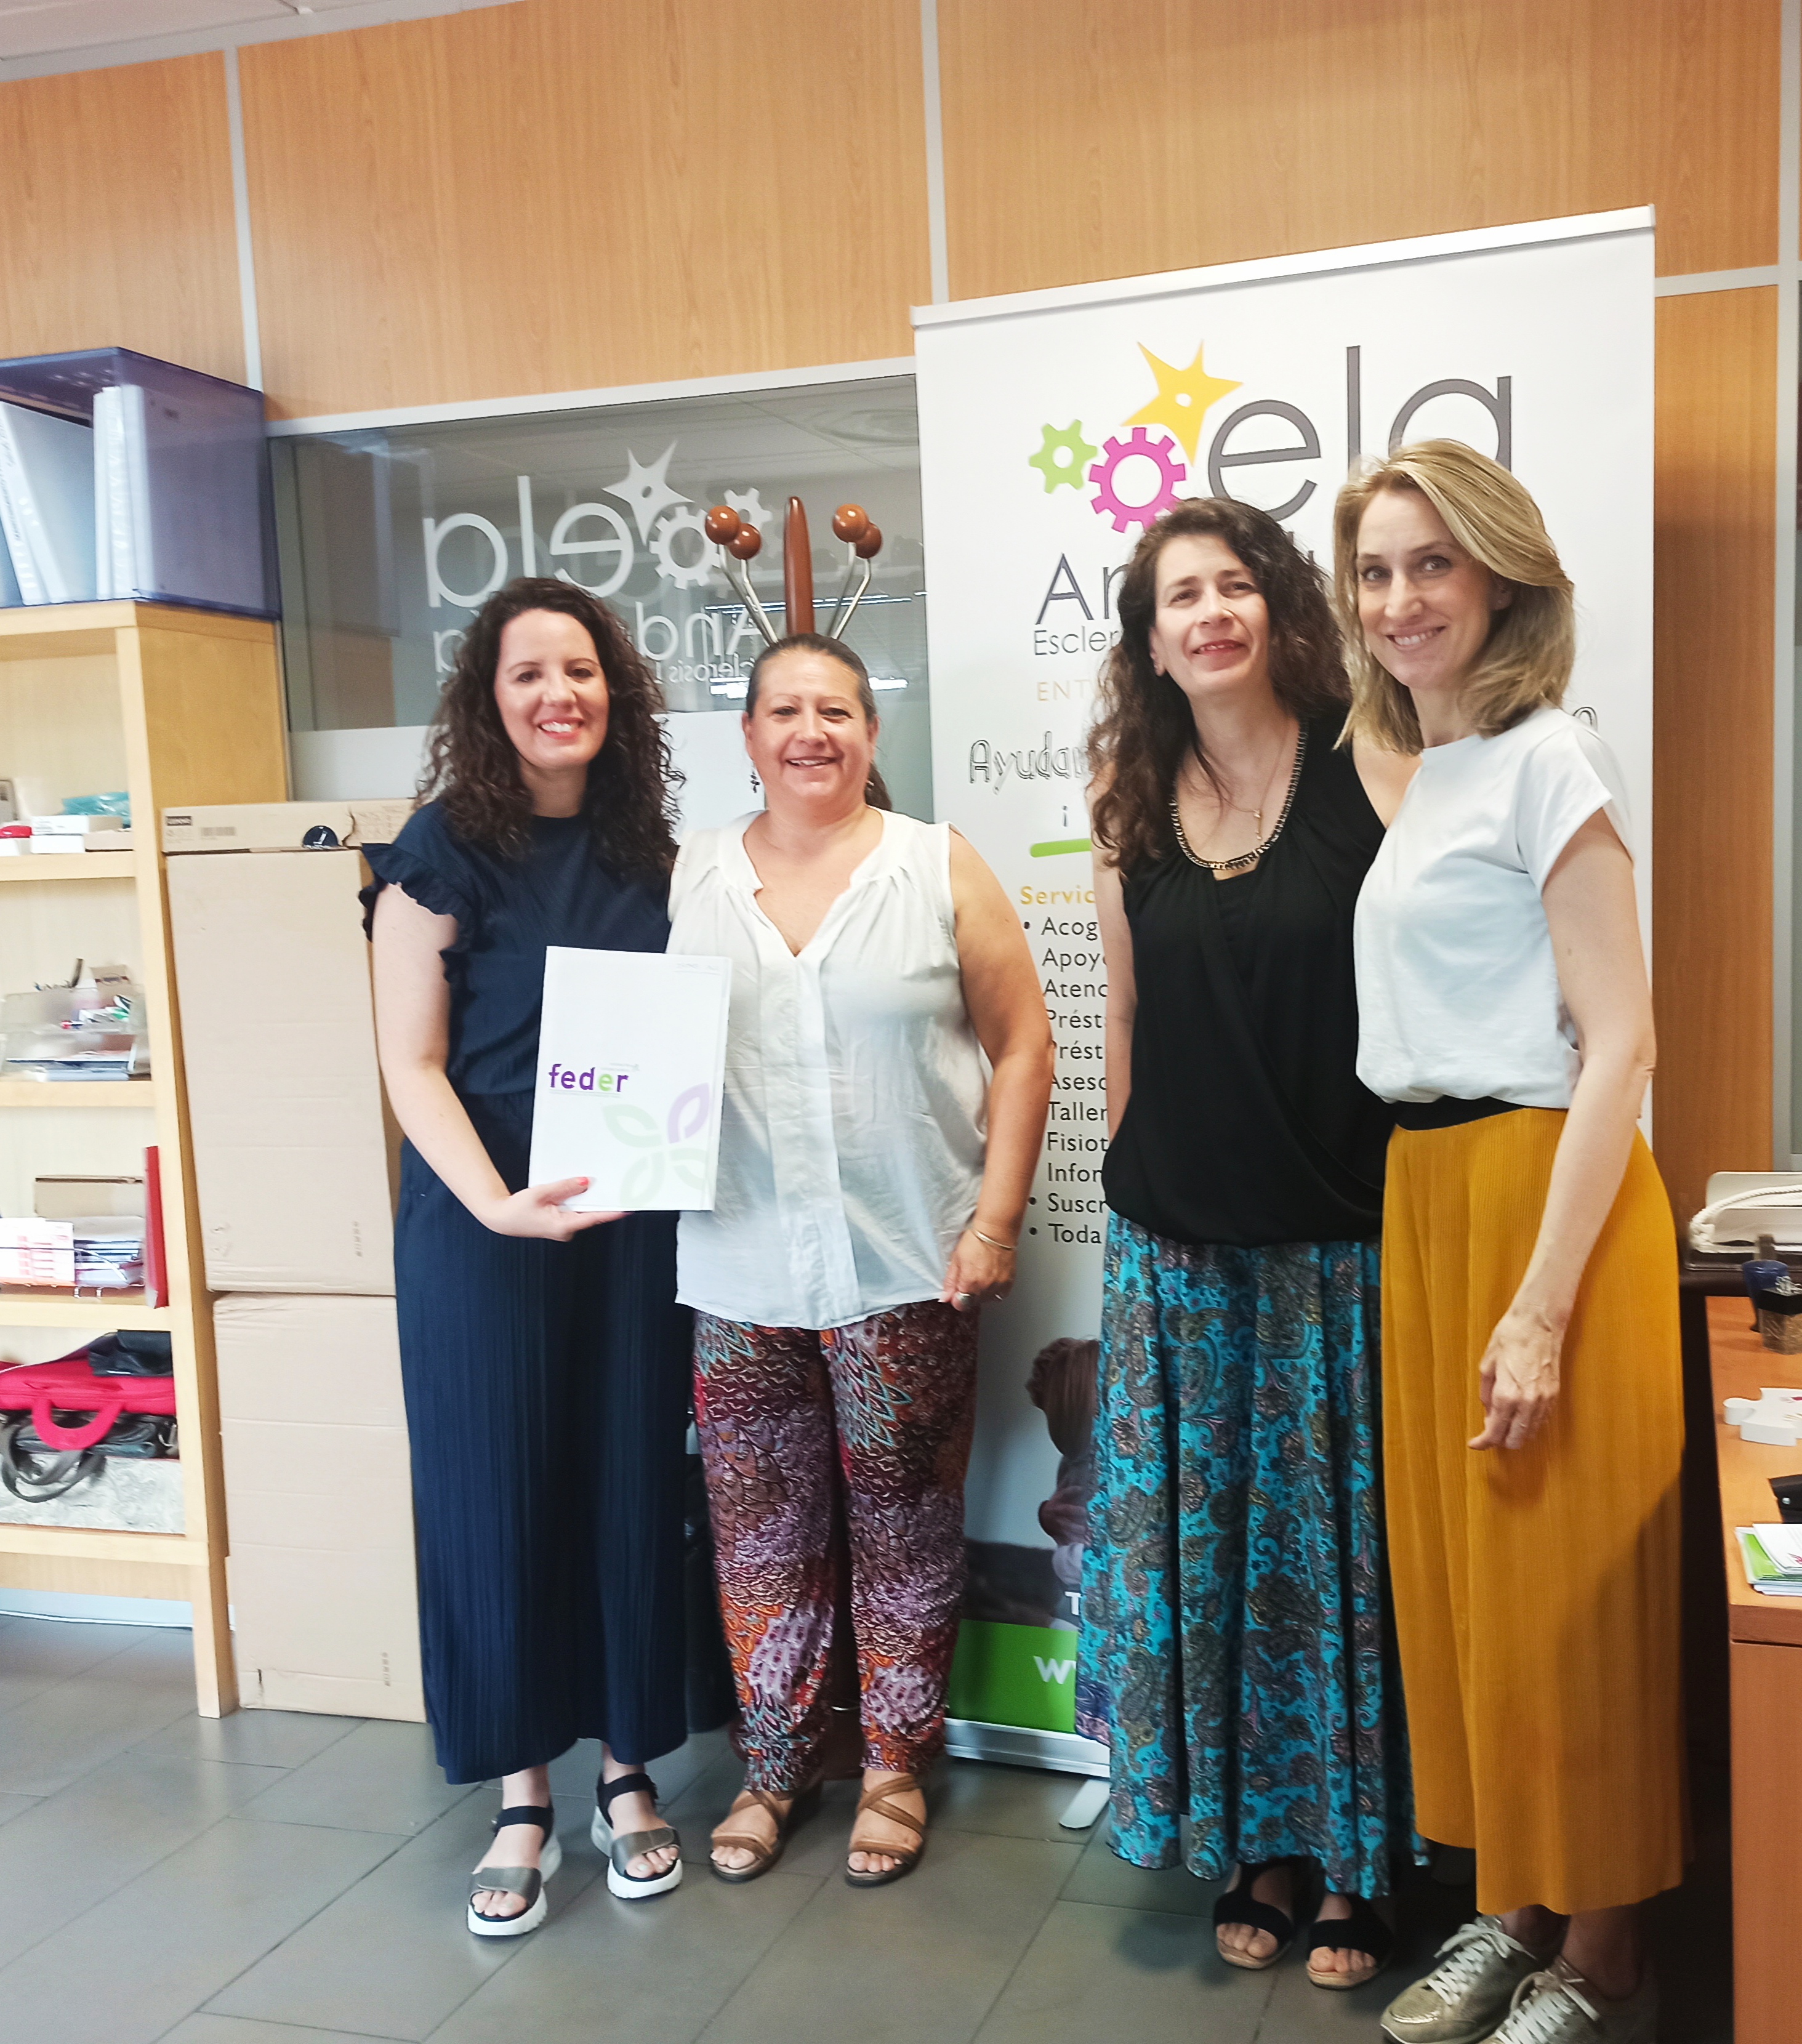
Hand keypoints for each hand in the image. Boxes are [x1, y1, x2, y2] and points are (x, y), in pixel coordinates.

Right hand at [481, 1178, 624, 1239]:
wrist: (501, 1218)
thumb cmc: (517, 1209)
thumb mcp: (541, 1193)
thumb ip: (564, 1187)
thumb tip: (586, 1182)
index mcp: (564, 1225)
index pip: (595, 1217)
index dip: (613, 1211)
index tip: (629, 1206)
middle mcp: (567, 1230)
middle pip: (591, 1213)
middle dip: (603, 1200)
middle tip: (620, 1186)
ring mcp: (564, 1228)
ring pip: (583, 1211)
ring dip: (591, 1199)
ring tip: (602, 1184)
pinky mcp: (561, 1224)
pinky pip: (575, 1211)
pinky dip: (579, 1201)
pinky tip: (583, 1190)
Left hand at [940, 1228, 1015, 1312]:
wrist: (995, 1231)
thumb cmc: (975, 1240)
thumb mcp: (956, 1259)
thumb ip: (950, 1281)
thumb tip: (945, 1297)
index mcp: (969, 1283)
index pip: (960, 1305)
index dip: (956, 1297)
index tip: (957, 1290)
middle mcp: (985, 1287)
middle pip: (973, 1302)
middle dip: (968, 1294)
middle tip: (969, 1277)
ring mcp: (998, 1285)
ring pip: (986, 1299)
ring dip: (982, 1292)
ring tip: (981, 1275)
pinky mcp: (1009, 1281)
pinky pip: (1000, 1294)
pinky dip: (994, 1290)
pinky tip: (991, 1278)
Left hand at [1469, 1303, 1563, 1449]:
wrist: (1539, 1323)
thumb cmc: (1511, 1338)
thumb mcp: (1487, 1365)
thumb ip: (1486, 1394)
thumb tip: (1488, 1413)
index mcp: (1506, 1395)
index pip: (1495, 1433)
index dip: (1483, 1442)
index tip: (1475, 1443)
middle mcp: (1527, 1403)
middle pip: (1515, 1440)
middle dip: (1500, 1440)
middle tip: (1488, 1432)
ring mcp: (1543, 1401)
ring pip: (1530, 1434)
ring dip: (1515, 1433)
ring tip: (1503, 1421)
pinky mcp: (1554, 1396)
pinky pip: (1541, 1421)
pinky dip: (1529, 1424)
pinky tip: (1519, 1414)